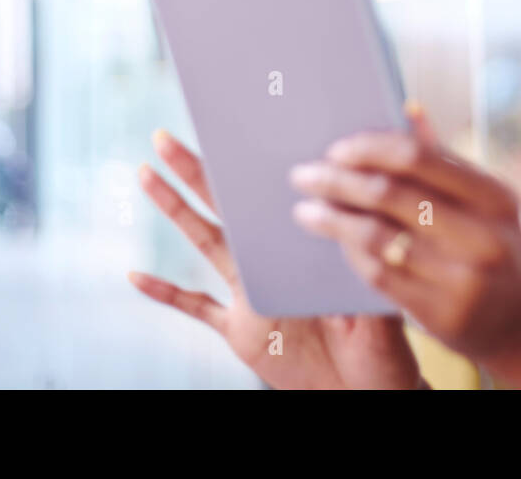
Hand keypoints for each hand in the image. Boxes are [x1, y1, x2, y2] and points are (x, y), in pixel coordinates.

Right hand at [129, 129, 425, 389]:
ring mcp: (251, 294)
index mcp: (306, 247)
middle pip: (228, 207)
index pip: (276, 193)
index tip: (235, 127)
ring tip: (146, 174)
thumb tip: (365, 222)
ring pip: (205, 241)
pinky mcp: (239, 330)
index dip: (254, 163)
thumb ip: (369, 264)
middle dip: (196, 171)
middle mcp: (274, 262)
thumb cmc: (386, 344)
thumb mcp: (385, 299)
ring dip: (174, 209)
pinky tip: (134, 275)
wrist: (367, 392)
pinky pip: (195, 307)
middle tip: (165, 136)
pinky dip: (165, 293)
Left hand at [288, 103, 520, 373]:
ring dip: (333, 219)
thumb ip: (444, 161)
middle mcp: (484, 236)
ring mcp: (464, 279)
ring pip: (378, 237)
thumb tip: (407, 108)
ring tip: (305, 209)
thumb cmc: (494, 249)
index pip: (418, 158)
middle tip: (303, 174)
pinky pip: (379, 275)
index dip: (370, 149)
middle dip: (338, 181)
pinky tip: (333, 241)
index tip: (335, 148)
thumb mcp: (485, 204)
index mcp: (494, 197)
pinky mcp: (442, 314)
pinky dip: (349, 252)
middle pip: (391, 195)